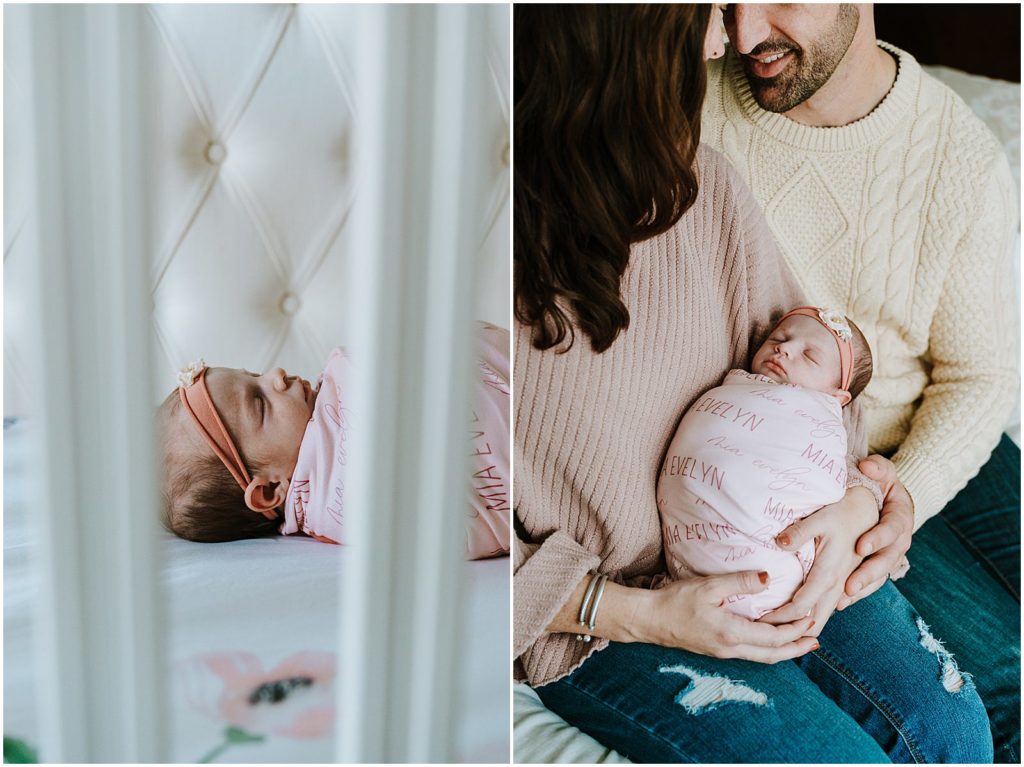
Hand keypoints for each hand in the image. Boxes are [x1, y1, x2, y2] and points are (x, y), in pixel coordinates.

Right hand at [636, 570, 818, 663]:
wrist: (649, 619)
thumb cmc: (675, 601)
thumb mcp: (708, 587)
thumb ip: (739, 582)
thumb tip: (768, 577)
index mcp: (731, 633)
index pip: (773, 637)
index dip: (795, 631)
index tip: (810, 619)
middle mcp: (730, 648)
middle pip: (773, 655)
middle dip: (797, 648)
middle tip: (816, 640)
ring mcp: (723, 652)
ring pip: (762, 658)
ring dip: (784, 651)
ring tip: (801, 643)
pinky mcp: (717, 649)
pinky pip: (751, 654)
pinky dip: (768, 649)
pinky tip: (771, 640)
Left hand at [760, 486, 877, 633]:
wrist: (869, 510)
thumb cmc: (842, 512)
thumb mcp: (819, 518)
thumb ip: (798, 532)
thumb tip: (778, 543)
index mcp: (829, 573)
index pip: (800, 607)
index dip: (778, 618)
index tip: (757, 620)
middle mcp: (839, 585)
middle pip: (813, 621)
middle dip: (789, 631)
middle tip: (763, 633)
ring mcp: (845, 585)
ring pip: (823, 617)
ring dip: (801, 627)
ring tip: (777, 631)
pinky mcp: (846, 582)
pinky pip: (829, 608)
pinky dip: (813, 617)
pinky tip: (797, 619)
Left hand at [835, 455, 914, 609]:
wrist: (891, 498)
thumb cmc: (882, 484)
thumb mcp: (882, 471)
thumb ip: (877, 467)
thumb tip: (867, 465)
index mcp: (900, 517)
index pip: (891, 529)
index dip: (877, 539)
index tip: (861, 547)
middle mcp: (899, 541)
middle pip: (887, 560)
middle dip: (868, 573)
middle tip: (850, 584)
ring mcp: (890, 556)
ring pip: (879, 576)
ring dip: (861, 588)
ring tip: (842, 599)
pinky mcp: (879, 567)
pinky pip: (871, 583)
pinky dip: (857, 593)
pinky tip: (839, 604)